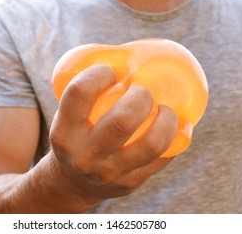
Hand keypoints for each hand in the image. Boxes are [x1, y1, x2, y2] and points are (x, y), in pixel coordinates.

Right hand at [49, 64, 177, 201]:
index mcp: (64, 133)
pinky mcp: (131, 183)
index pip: (80, 93)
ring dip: (166, 119)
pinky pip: (163, 158)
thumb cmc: (76, 137)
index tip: (111, 71)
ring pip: (152, 143)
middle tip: (142, 90)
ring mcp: (110, 173)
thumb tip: (122, 56)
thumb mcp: (66, 119)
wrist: (73, 184)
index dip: (99, 74)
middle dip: (140, 96)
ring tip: (165, 109)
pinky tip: (178, 126)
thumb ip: (86, 95)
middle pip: (123, 119)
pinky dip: (177, 138)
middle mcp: (85, 156)